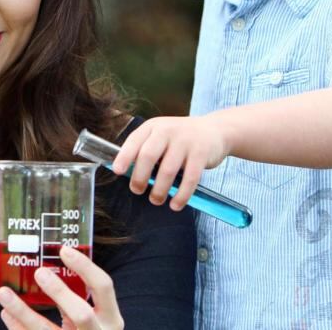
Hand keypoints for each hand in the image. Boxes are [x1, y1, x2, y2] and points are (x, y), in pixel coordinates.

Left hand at [0, 247, 122, 329]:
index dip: (85, 267)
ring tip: (4, 293)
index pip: (103, 287)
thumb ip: (78, 297)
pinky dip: (18, 327)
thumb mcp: (95, 318)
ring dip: (23, 312)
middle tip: (39, 272)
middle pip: (81, 314)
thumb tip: (46, 266)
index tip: (64, 250)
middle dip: (59, 292)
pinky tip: (6, 313)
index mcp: (111, 319)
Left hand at [112, 116, 228, 209]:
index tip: (117, 171)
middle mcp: (167, 131)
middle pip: (148, 156)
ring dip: (159, 190)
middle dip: (139, 177)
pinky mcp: (201, 154)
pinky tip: (175, 204)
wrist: (214, 130)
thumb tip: (126, 173)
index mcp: (153, 127)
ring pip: (167, 170)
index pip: (134, 141)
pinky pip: (190, 179)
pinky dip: (181, 195)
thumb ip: (144, 149)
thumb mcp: (160, 135)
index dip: (124, 157)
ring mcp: (185, 141)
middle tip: (137, 190)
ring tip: (156, 200)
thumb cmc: (180, 138)